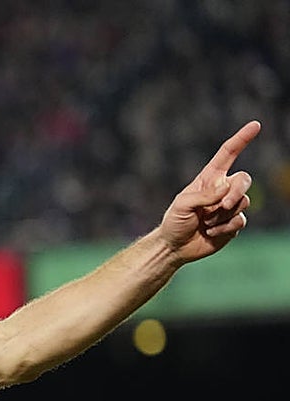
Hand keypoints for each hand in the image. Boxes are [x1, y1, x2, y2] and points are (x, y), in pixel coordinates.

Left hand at [158, 120, 259, 262]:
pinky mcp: (233, 223)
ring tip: (205, 223)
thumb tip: (226, 191)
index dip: (241, 139)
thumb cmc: (174, 221)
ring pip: (243, 203)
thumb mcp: (182, 204)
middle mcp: (222, 190)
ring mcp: (229, 206)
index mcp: (209, 179)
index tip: (255, 125)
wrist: (175, 246)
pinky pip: (240, 221)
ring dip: (223, 214)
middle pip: (244, 180)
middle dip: (237, 192)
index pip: (228, 154)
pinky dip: (224, 228)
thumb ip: (204, 196)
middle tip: (223, 204)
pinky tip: (210, 233)